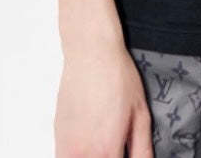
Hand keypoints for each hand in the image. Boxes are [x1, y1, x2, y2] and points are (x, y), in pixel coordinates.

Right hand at [54, 39, 151, 156]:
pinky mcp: (57, 137)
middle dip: (109, 157)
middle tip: (119, 149)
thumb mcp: (141, 113)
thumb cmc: (117, 77)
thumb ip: (142, 149)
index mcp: (106, 151)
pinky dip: (80, 155)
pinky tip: (92, 141)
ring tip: (105, 144)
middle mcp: (82, 154)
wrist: (91, 53)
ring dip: (95, 156)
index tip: (126, 155)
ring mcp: (65, 147)